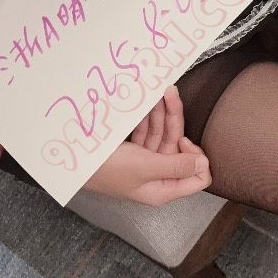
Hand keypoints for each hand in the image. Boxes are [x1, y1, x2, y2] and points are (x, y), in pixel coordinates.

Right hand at [84, 85, 211, 205]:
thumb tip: (205, 163)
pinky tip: (147, 100)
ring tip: (160, 90)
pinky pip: (148, 131)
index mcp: (165, 188)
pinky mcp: (133, 150)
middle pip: (179, 147)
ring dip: (162, 113)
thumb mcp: (146, 167)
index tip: (182, 141)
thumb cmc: (107, 169)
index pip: (198, 178)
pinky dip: (149, 117)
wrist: (71, 161)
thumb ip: (178, 165)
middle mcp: (159, 176)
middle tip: (170, 93)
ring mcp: (146, 162)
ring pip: (163, 135)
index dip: (197, 158)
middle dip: (175, 120)